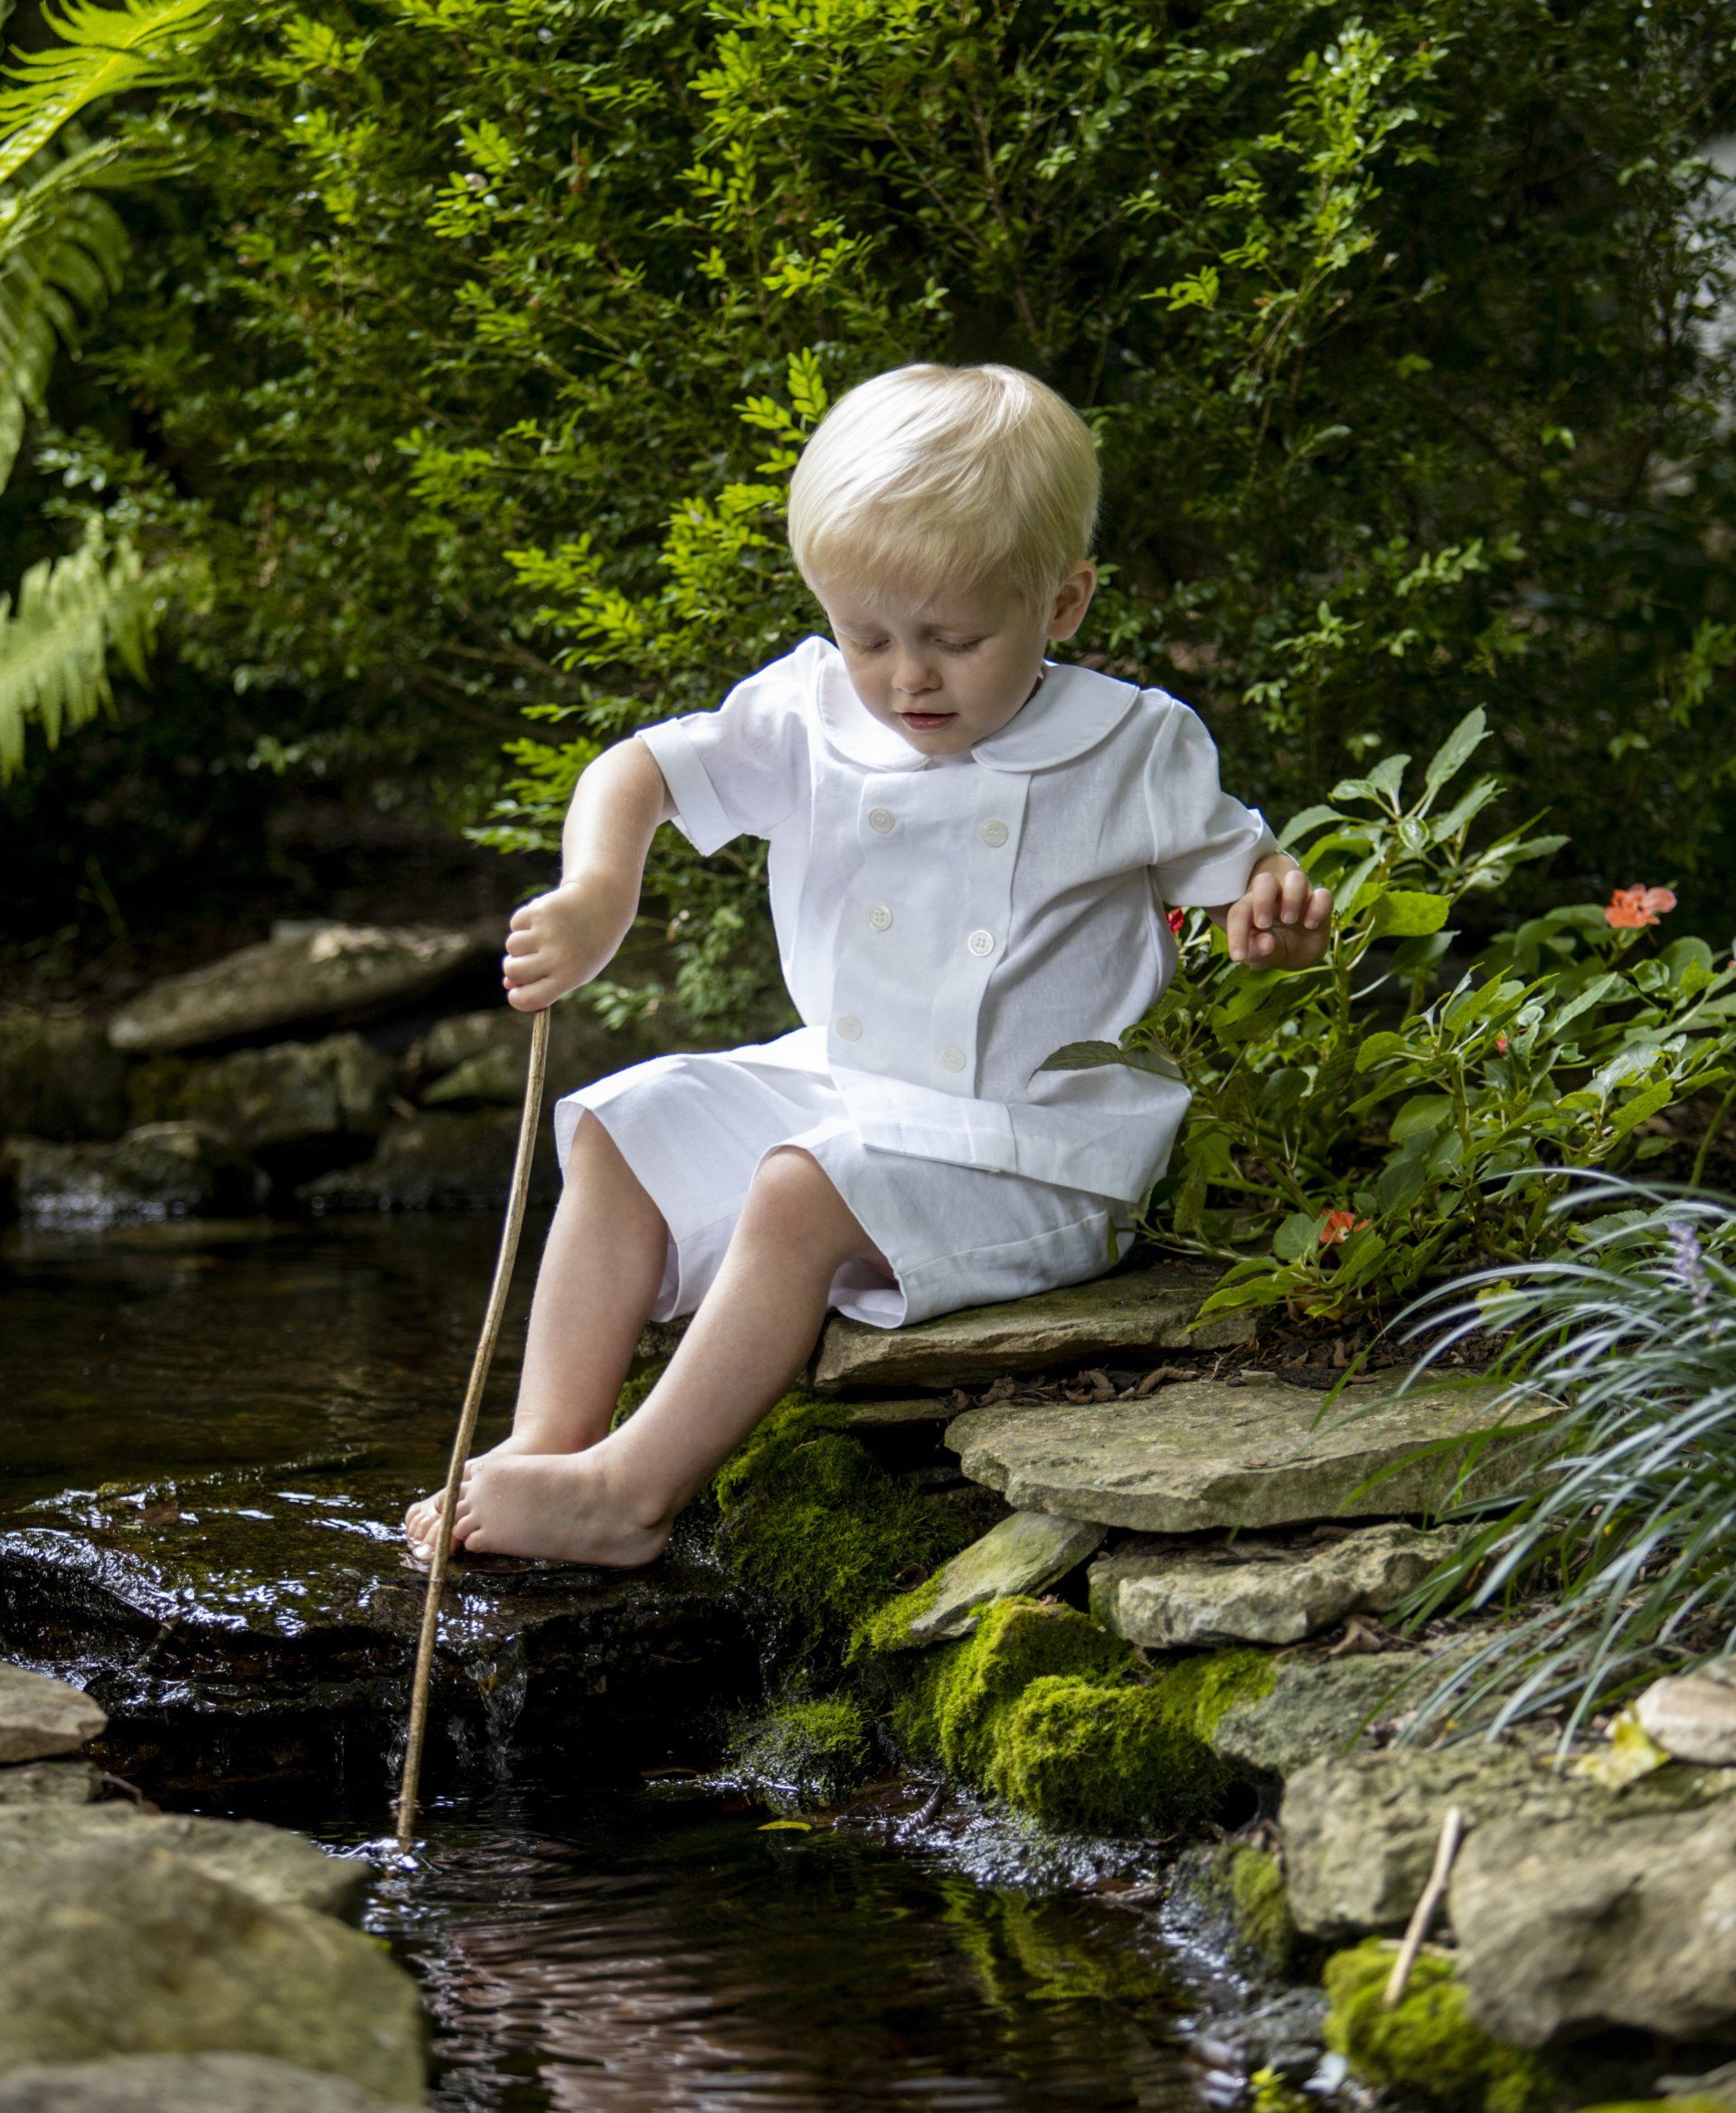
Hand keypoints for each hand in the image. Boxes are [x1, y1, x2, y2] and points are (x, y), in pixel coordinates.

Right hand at [501, 877, 631, 1011]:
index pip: (529, 999)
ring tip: (541, 936)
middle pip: (513, 972)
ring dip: (520, 943)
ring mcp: (547, 933)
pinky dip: (524, 922)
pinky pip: (515, 924)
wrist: (603, 903)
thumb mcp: (574, 967)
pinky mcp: (540, 911)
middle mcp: (557, 957)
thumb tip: (508, 984)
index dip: (516, 999)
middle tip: (525, 960)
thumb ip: (543, 981)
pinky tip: (543, 919)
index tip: (515, 993)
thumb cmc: (587, 944)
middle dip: (513, 968)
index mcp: (569, 977)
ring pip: (512, 946)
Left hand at [1224, 863, 1332, 967]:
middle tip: (1263, 923)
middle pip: (1265, 881)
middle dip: (1263, 900)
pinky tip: (1310, 924)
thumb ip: (1256, 952)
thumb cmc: (1270, 949)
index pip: (1239, 912)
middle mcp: (1274, 897)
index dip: (1237, 933)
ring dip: (1291, 897)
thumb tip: (1267, 942)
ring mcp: (1298, 899)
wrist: (1297, 954)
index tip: (1238, 957)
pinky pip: (1323, 895)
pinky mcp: (1319, 906)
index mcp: (1251, 908)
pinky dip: (1318, 907)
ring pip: (1296, 878)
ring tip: (1289, 920)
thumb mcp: (1259, 956)